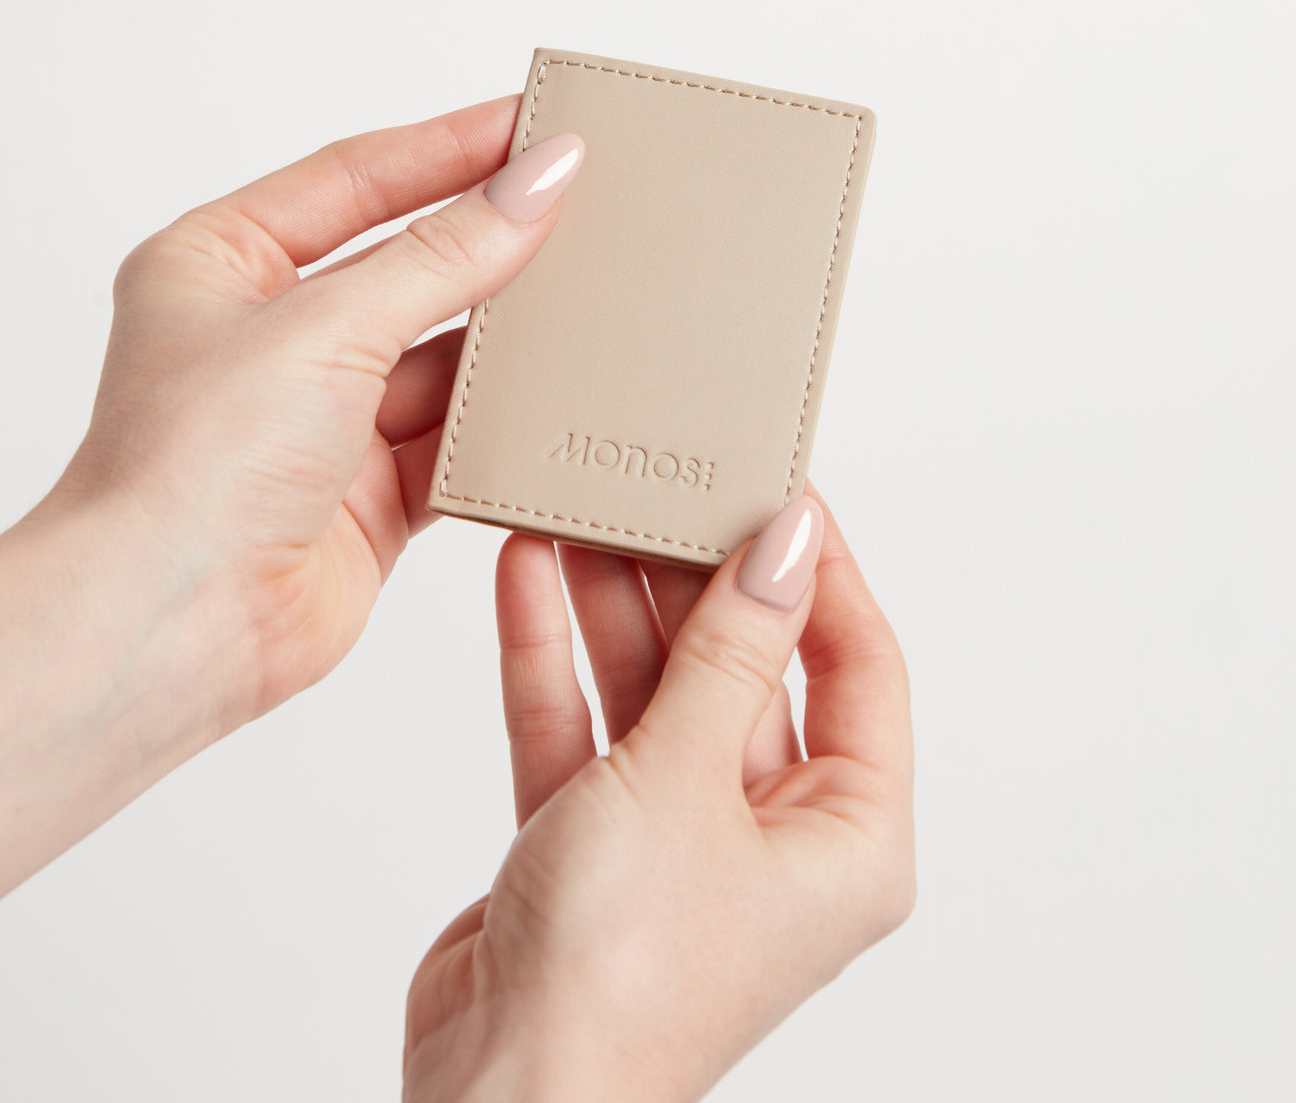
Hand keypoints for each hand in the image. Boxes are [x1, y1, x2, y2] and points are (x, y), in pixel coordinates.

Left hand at [0, 99, 583, 891]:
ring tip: (586, 301)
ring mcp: (326, 417)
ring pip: (444, 358)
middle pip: (410, 267)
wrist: (180, 628)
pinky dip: (504, 426)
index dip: (450, 147)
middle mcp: (274, 338)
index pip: (357, 179)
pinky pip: (459, 440)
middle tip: (582, 202)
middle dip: (491, 242)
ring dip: (506, 341)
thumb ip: (441, 257)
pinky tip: (558, 400)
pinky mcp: (374, 490)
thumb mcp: (324, 327)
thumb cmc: (191, 470)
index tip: (534, 125)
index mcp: (224, 264)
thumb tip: (532, 186)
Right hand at [404, 484, 914, 1101]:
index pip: (859, 665)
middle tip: (664, 491)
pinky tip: (529, 577)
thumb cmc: (621, 976)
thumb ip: (734, 652)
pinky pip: (584, 727)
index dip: (821, 572)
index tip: (780, 490)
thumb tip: (790, 545)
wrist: (496, 1095)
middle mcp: (772, 834)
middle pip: (748, 669)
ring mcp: (680, 836)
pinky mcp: (594, 839)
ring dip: (617, 607)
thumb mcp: (687, 778)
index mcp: (849, 835)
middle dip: (698, 581)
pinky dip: (556, 659)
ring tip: (585, 515)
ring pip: (658, 691)